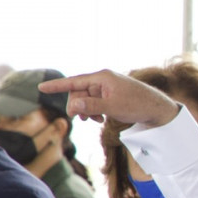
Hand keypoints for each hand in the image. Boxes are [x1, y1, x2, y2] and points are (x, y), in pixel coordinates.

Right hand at [39, 69, 179, 126]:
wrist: (157, 109)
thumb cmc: (137, 105)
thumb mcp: (112, 108)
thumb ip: (91, 106)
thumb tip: (73, 106)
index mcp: (102, 77)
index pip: (74, 81)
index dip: (57, 85)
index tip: (41, 87)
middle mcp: (103, 79)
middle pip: (78, 92)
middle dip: (78, 106)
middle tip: (83, 119)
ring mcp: (107, 87)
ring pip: (86, 99)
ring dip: (86, 110)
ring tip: (95, 120)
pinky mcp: (111, 94)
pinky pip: (94, 101)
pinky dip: (94, 110)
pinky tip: (100, 118)